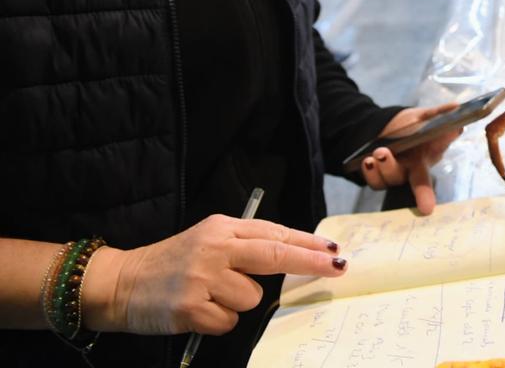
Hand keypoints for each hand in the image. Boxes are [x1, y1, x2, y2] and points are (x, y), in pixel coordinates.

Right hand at [81, 217, 345, 335]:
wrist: (122, 283)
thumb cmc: (174, 262)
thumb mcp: (210, 239)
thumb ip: (246, 244)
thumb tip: (295, 253)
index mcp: (223, 228)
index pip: (275, 234)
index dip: (307, 243)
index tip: (334, 250)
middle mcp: (215, 249)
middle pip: (275, 256)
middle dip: (311, 262)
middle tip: (337, 267)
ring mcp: (202, 278)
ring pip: (252, 297)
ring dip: (239, 303)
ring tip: (211, 295)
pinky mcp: (190, 308)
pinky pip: (229, 321)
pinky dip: (219, 321)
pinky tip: (199, 310)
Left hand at [359, 104, 463, 212]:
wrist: (390, 126)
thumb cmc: (414, 124)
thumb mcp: (425, 116)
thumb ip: (439, 114)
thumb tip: (456, 108)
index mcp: (425, 160)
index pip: (427, 180)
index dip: (425, 196)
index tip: (427, 209)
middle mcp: (410, 171)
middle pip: (408, 183)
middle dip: (397, 175)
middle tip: (382, 154)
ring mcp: (394, 174)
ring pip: (389, 179)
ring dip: (383, 166)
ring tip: (379, 151)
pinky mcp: (378, 175)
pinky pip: (373, 180)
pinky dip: (369, 171)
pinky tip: (368, 160)